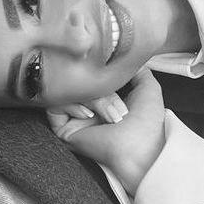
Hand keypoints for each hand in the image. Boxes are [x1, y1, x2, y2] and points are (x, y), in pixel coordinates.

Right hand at [46, 67, 164, 194]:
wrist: (139, 148)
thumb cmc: (147, 124)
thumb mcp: (147, 87)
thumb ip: (138, 69)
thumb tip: (129, 55)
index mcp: (105, 99)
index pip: (91, 74)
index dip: (100, 73)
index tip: (116, 79)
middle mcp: (88, 108)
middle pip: (79, 81)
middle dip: (97, 88)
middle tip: (118, 107)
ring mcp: (75, 118)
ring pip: (68, 91)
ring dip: (90, 99)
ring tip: (109, 115)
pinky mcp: (64, 129)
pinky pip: (55, 105)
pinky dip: (70, 104)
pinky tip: (88, 115)